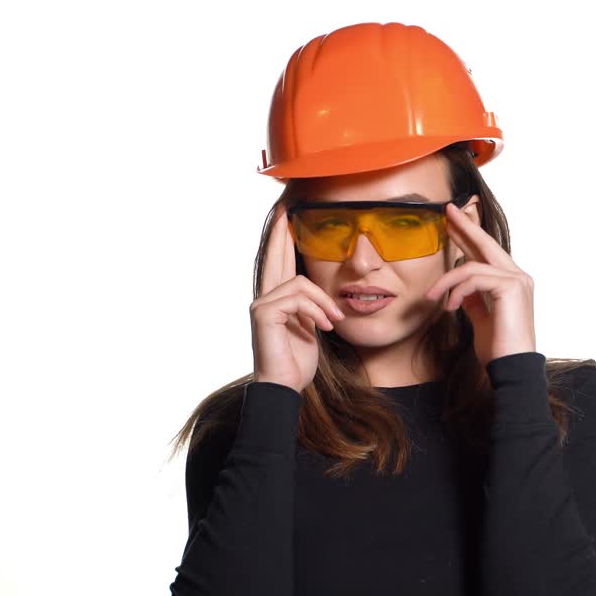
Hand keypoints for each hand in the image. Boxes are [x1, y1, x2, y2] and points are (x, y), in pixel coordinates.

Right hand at [250, 202, 346, 393]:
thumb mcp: (310, 327)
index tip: (286, 216)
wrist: (285, 387)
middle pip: (275, 256)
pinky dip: (317, 311)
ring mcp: (262, 304)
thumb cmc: (297, 361)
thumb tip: (320, 292)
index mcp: (276, 299)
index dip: (282, 239)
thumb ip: (310, 307)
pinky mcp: (264, 313)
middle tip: (286, 208)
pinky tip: (324, 327)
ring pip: (300, 282)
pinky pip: (298, 298)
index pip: (280, 262)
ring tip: (334, 320)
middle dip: (281, 232)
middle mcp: (264, 297)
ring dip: (324, 302)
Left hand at [425, 203, 535, 368]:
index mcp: (511, 282)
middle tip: (447, 211)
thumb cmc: (498, 349)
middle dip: (465, 227)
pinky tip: (449, 307)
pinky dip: (456, 291)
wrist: (511, 369)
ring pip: (472, 266)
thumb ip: (473, 299)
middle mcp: (518, 276)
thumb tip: (458, 288)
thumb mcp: (480, 319)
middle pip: (486, 244)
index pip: (487, 253)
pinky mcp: (511, 288)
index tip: (452, 223)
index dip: (469, 236)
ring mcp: (517, 281)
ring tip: (430, 297)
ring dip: (446, 281)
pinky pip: (474, 279)